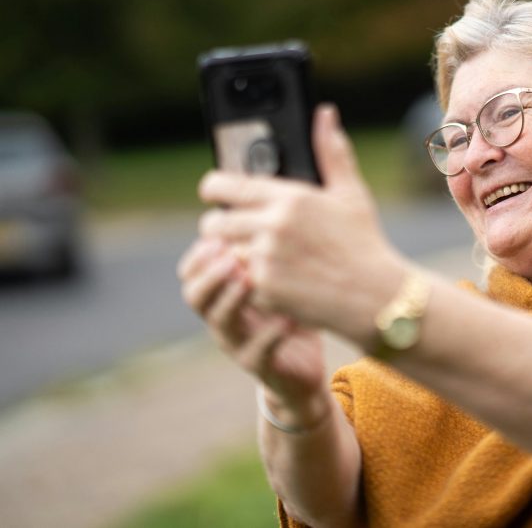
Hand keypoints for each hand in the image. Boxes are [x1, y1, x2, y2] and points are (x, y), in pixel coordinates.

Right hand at [177, 237, 325, 412]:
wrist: (305, 369)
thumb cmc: (291, 313)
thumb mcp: (279, 277)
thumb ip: (268, 246)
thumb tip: (262, 196)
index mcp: (223, 293)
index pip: (193, 271)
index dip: (200, 253)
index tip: (216, 231)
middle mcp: (224, 318)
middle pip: (195, 295)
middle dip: (209, 273)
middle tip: (228, 254)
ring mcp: (238, 344)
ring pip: (221, 322)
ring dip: (232, 298)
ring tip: (249, 279)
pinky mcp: (260, 366)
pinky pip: (258, 350)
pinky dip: (271, 333)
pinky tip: (287, 317)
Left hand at [195, 104, 405, 349]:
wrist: (375, 296)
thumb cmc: (363, 242)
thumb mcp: (350, 193)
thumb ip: (331, 152)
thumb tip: (325, 113)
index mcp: (290, 198)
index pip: (223, 185)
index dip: (213, 188)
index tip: (215, 192)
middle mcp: (272, 226)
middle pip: (213, 224)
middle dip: (220, 227)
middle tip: (238, 230)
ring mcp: (266, 260)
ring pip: (226, 255)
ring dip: (237, 256)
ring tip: (264, 257)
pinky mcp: (264, 291)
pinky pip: (241, 282)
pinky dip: (254, 283)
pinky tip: (279, 281)